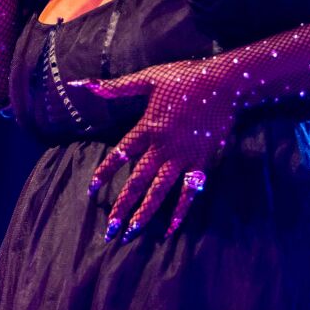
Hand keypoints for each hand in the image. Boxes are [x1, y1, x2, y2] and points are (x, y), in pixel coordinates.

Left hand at [71, 59, 234, 240]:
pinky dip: (181, 210)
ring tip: (132, 232)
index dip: (104, 172)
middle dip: (122, 206)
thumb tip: (85, 84)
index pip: (119, 155)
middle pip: (137, 182)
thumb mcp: (148, 79)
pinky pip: (190, 192)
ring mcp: (183, 158)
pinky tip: (172, 228)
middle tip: (109, 229)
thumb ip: (117, 87)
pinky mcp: (202, 163)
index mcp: (147, 128)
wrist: (223, 83)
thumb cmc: (184, 77)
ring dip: (145, 213)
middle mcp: (162, 148)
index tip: (91, 190)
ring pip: (160, 192)